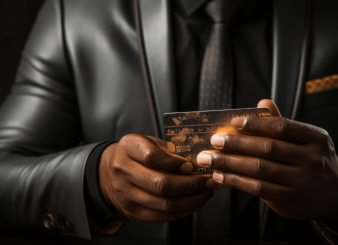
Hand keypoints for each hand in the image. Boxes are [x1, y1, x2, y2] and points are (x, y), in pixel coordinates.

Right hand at [99, 134, 219, 221]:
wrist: (108, 173)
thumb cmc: (135, 154)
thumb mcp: (147, 141)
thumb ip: (168, 150)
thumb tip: (197, 160)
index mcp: (128, 149)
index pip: (151, 157)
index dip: (174, 163)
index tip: (192, 165)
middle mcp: (124, 173)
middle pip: (160, 185)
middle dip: (191, 185)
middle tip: (209, 180)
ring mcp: (127, 196)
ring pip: (165, 204)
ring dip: (193, 200)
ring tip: (208, 192)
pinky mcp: (134, 212)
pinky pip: (164, 216)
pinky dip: (185, 210)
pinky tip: (196, 201)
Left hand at [197, 100, 337, 221]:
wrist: (336, 194)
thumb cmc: (313, 160)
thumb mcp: (307, 139)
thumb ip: (283, 123)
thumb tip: (263, 101)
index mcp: (316, 138)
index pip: (283, 127)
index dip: (256, 124)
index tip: (233, 123)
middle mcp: (311, 159)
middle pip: (268, 148)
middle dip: (237, 143)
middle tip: (214, 140)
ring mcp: (302, 181)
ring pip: (260, 169)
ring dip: (230, 163)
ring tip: (209, 159)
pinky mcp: (290, 200)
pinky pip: (258, 188)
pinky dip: (237, 181)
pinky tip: (221, 175)